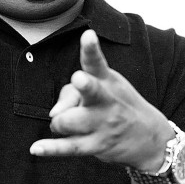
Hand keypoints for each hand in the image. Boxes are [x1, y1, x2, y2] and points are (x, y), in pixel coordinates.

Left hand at [30, 29, 172, 171]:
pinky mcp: (95, 146)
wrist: (149, 138)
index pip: (96, 62)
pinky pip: (68, 147)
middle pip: (90, 91)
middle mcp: (105, 101)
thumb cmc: (117, 105)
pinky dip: (50, 149)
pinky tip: (35, 149)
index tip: (88, 34)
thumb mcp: (103, 89)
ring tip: (68, 123)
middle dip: (84, 86)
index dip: (91, 49)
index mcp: (106, 81)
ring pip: (66, 121)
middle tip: (79, 80)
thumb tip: (53, 114)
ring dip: (59, 121)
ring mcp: (101, 124)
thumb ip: (71, 93)